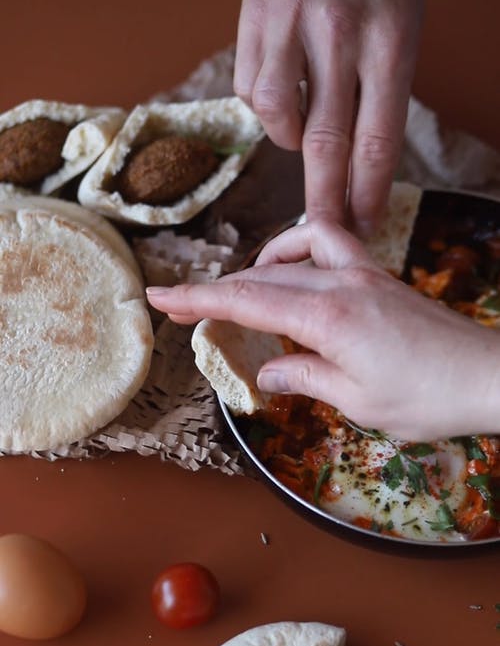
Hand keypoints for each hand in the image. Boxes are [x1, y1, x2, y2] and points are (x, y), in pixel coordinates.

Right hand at [147, 221, 499, 441]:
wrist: (487, 378)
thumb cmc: (425, 399)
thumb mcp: (355, 400)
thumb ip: (304, 377)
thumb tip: (267, 373)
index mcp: (325, 317)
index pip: (246, 302)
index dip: (197, 299)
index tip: (158, 295)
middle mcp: (340, 284)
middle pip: (262, 275)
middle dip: (216, 288)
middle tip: (180, 303)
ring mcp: (364, 274)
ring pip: (294, 252)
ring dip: (258, 264)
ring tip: (241, 289)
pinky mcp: (381, 277)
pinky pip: (331, 245)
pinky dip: (302, 251)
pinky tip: (297, 273)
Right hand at [233, 0, 422, 236]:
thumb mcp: (400, 20)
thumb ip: (382, 85)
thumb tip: (360, 166)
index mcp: (390, 39)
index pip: (376, 142)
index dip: (367, 195)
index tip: (361, 227)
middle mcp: (339, 34)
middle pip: (326, 144)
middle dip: (325, 201)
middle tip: (323, 235)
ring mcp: (292, 24)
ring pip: (279, 118)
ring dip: (290, 138)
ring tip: (302, 126)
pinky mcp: (254, 17)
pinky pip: (251, 88)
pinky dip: (264, 105)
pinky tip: (281, 90)